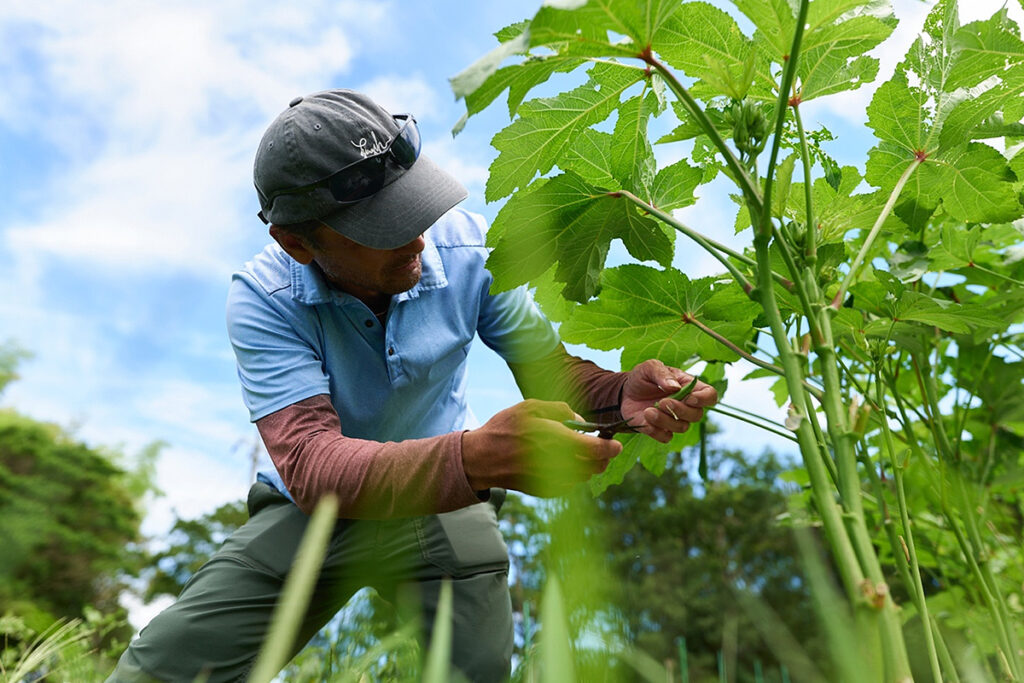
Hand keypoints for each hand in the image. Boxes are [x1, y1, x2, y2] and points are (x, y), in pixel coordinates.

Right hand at [461, 399, 622, 496]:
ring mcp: (551, 480)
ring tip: (576, 453)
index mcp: (555, 439)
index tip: (615, 444)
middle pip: (595, 466)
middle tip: (599, 447)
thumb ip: (559, 410)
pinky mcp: (545, 491)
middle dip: (602, 457)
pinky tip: (560, 464)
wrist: (480, 459)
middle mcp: (556, 463)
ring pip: (584, 476)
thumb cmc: (504, 428)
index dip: (611, 447)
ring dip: (588, 466)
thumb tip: (581, 422)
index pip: (596, 449)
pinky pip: (569, 485)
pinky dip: (572, 475)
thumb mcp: (529, 407)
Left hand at [620, 360, 717, 442]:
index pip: (710, 395)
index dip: (704, 399)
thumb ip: (662, 373)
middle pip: (697, 415)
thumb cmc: (641, 377)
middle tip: (662, 402)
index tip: (690, 398)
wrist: (624, 393)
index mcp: (688, 387)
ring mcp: (674, 420)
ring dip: (665, 420)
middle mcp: (686, 405)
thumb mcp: (649, 368)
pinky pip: (666, 437)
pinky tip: (645, 420)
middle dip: (680, 410)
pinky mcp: (661, 430)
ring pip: (682, 427)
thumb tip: (675, 386)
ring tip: (648, 411)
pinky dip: (655, 430)